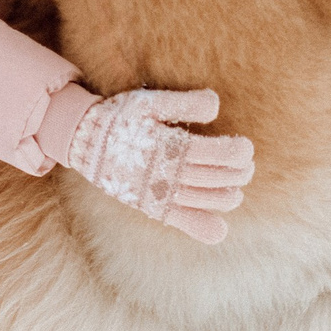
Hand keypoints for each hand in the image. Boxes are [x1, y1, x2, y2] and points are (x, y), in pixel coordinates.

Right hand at [60, 88, 254, 244]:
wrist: (85, 143)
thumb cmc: (121, 117)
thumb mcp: (148, 102)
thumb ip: (184, 103)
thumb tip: (216, 104)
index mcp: (170, 146)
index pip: (217, 154)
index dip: (238, 152)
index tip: (245, 147)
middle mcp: (168, 173)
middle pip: (218, 178)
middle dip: (240, 172)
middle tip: (245, 163)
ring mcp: (161, 193)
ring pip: (207, 200)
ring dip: (229, 195)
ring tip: (235, 186)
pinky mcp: (153, 207)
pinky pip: (184, 222)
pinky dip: (205, 228)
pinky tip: (219, 227)